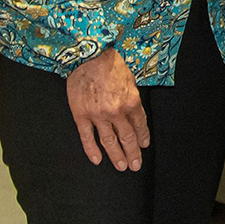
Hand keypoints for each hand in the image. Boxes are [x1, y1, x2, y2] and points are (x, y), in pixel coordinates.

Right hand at [66, 48, 147, 170]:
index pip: (140, 125)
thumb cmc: (112, 65)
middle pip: (127, 137)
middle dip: (132, 153)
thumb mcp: (131, 80)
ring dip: (116, 155)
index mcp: (132, 101)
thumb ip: (132, 98)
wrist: (89, 56)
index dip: (142, 137)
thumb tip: (134, 115)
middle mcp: (116, 111)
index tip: (143, 146)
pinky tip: (97, 160)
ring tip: (121, 166)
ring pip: (109, 141)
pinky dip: (92, 150)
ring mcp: (98, 115)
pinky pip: (87, 137)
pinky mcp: (81, 115)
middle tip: (135, 165)